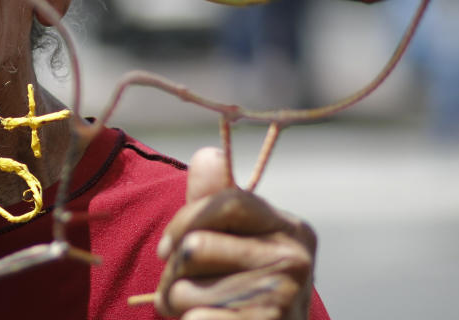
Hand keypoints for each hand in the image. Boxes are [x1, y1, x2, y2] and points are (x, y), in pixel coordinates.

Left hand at [154, 147, 315, 318]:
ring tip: (192, 308)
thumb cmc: (247, 292)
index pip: (228, 202)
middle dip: (173, 271)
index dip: (183, 221)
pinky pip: (194, 318)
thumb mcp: (238, 243)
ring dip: (176, 302)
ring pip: (186, 286)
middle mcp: (295, 259)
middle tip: (177, 289)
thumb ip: (217, 202)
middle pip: (197, 246)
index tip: (164, 249)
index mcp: (292, 229)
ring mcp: (281, 298)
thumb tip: (207, 154)